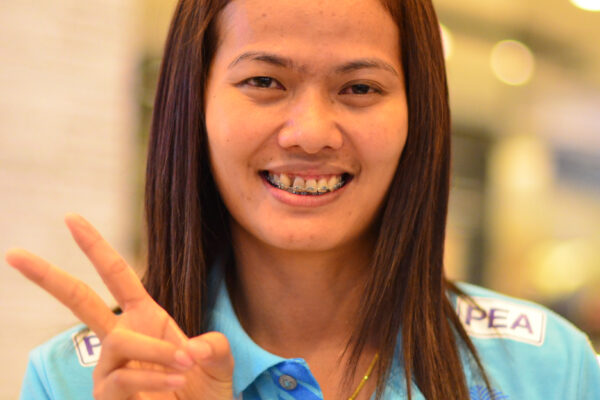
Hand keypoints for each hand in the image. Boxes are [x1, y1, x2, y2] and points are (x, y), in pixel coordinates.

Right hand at [5, 214, 233, 399]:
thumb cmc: (204, 392)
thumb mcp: (218, 361)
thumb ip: (214, 346)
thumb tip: (191, 350)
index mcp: (145, 317)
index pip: (117, 275)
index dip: (96, 247)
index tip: (71, 219)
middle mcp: (121, 338)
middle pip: (79, 300)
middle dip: (49, 277)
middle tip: (15, 254)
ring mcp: (110, 368)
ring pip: (118, 343)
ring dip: (156, 351)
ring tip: (185, 366)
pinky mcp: (107, 396)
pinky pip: (123, 379)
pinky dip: (152, 379)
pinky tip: (174, 384)